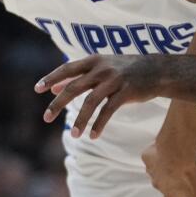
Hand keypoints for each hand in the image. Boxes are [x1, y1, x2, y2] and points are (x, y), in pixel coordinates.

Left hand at [36, 55, 186, 138]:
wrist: (159, 70)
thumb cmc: (126, 70)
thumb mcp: (101, 68)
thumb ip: (77, 77)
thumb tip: (52, 88)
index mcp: (94, 61)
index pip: (67, 68)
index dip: (51, 78)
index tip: (36, 89)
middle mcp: (102, 69)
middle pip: (74, 87)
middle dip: (58, 103)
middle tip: (46, 118)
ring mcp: (114, 80)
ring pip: (91, 102)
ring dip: (80, 120)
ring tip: (74, 136)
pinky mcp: (126, 92)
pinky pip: (108, 110)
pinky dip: (99, 124)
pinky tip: (93, 136)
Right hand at [141, 143, 195, 196]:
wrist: (179, 149)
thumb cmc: (192, 173)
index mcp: (170, 196)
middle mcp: (158, 185)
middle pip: (166, 188)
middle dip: (174, 185)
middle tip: (185, 179)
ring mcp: (151, 171)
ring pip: (157, 173)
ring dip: (165, 171)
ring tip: (176, 164)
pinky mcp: (148, 157)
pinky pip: (152, 158)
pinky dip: (157, 157)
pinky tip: (166, 152)